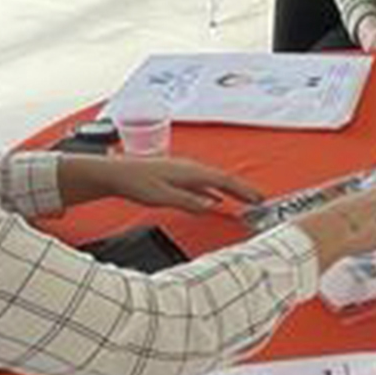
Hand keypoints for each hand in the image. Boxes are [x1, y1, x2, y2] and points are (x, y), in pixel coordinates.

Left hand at [91, 157, 262, 213]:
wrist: (116, 172)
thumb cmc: (136, 182)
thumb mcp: (163, 196)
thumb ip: (189, 202)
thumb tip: (212, 206)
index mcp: (191, 172)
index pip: (225, 181)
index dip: (244, 190)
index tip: (259, 199)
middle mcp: (190, 168)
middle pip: (223, 179)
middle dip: (242, 189)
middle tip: (259, 200)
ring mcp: (183, 171)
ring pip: (214, 181)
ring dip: (230, 190)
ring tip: (243, 200)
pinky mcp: (176, 177)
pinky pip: (202, 184)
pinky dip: (213, 191)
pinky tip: (214, 199)